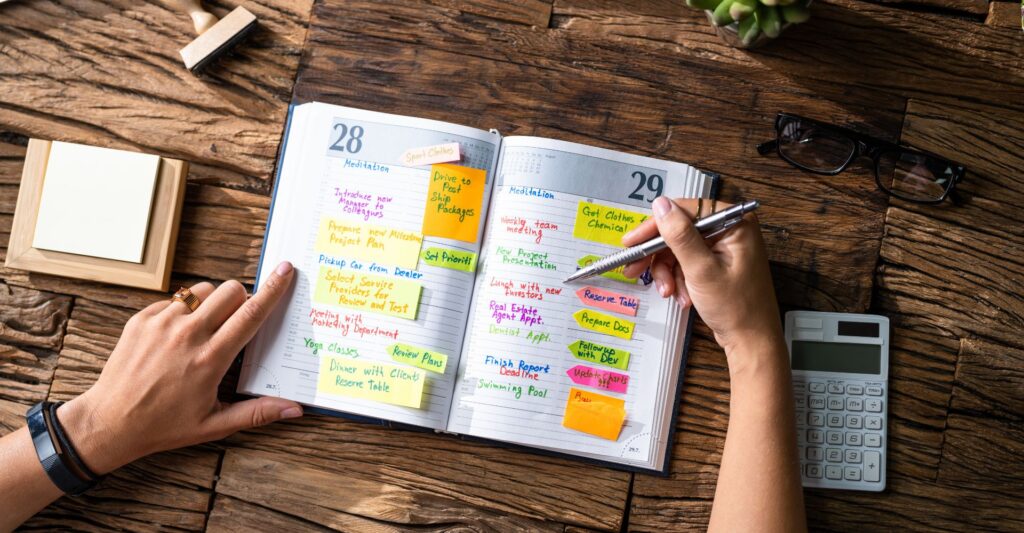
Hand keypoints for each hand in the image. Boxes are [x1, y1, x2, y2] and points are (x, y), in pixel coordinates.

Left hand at [56, 262, 301, 474]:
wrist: (109, 422)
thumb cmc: (163, 425)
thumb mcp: (215, 425)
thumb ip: (258, 413)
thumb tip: (295, 409)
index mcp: (210, 358)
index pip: (251, 314)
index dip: (273, 290)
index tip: (285, 271)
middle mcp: (187, 335)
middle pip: (230, 290)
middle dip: (241, 299)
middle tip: (235, 321)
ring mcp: (162, 323)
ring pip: (202, 290)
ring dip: (212, 302)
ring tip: (205, 328)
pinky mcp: (142, 319)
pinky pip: (174, 299)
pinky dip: (184, 310)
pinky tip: (178, 336)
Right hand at [622, 197, 783, 369]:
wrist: (751, 342)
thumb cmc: (737, 308)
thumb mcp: (701, 270)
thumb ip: (680, 235)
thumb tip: (661, 205)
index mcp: (734, 223)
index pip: (685, 211)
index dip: (656, 226)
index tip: (633, 241)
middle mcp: (729, 231)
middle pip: (679, 231)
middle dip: (659, 255)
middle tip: (635, 268)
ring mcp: (723, 248)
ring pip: (678, 250)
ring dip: (668, 272)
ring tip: (668, 292)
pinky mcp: (716, 265)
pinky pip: (686, 264)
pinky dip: (678, 280)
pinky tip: (682, 297)